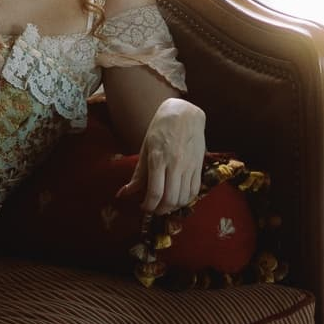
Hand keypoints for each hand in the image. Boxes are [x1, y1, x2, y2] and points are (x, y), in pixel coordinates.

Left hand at [123, 99, 206, 217]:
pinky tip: (179, 198)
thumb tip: (124, 193)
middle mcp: (175, 164)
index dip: (148, 206)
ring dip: (173, 207)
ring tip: (165, 204)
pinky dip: (186, 200)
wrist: (184, 113)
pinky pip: (195, 190)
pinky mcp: (199, 166)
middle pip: (170, 199)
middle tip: (154, 209)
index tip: (144, 208)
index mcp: (157, 158)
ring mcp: (189, 166)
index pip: (155, 192)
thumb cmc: (161, 128)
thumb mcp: (145, 148)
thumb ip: (138, 174)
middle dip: (160, 210)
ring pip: (183, 198)